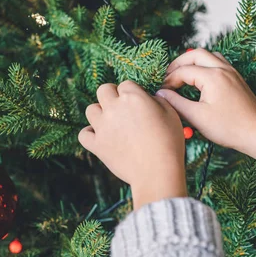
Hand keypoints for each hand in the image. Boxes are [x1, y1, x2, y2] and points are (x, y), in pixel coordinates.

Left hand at [79, 81, 187, 208]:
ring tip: (112, 123)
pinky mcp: (97, 145)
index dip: (132, 92)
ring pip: (90, 110)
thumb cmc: (169, 142)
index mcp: (132, 97)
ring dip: (100, 113)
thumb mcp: (171, 114)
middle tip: (122, 108)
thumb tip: (148, 97)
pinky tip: (100, 137)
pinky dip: (90, 134)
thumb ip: (157, 100)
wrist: (157, 171)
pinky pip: (83, 134)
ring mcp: (103, 127)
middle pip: (103, 90)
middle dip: (111, 96)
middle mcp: (114, 108)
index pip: (125, 84)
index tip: (138, 103)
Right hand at [155, 48, 255, 156]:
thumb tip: (160, 94)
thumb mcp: (197, 117)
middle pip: (195, 54)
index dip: (168, 81)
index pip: (183, 71)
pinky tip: (200, 80)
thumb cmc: (229, 128)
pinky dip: (206, 65)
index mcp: (212, 76)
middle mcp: (223, 69)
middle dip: (179, 63)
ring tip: (182, 75)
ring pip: (209, 55)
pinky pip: (219, 63)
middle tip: (167, 77)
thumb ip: (176, 103)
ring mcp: (232, 72)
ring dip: (193, 61)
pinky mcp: (237, 79)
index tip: (161, 93)